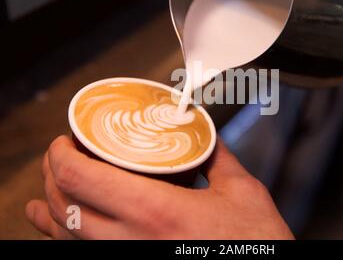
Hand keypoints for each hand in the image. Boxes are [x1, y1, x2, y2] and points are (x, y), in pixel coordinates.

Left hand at [26, 136, 293, 239]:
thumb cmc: (254, 242)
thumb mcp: (242, 192)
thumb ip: (220, 157)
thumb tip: (206, 133)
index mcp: (156, 211)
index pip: (82, 178)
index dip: (61, 154)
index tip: (66, 140)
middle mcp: (131, 240)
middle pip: (64, 204)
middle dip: (53, 173)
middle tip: (62, 154)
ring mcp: (128, 259)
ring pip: (65, 236)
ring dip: (50, 207)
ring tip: (50, 188)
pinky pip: (83, 253)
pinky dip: (64, 236)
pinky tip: (65, 227)